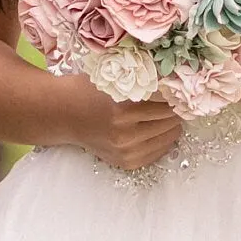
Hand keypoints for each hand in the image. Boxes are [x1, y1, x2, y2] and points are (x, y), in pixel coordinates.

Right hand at [54, 82, 183, 172]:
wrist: (63, 114)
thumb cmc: (89, 89)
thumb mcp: (114, 77)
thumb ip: (142, 79)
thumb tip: (177, 80)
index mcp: (123, 109)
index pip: (167, 99)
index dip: (175, 89)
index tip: (178, 83)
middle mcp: (126, 134)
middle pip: (171, 117)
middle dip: (175, 105)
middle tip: (175, 96)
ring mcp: (127, 151)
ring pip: (170, 134)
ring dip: (172, 121)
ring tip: (166, 110)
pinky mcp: (127, 162)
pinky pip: (160, 151)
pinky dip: (164, 137)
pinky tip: (157, 126)